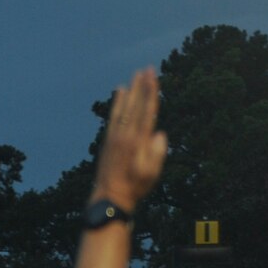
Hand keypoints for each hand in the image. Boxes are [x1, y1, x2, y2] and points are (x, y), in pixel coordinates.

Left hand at [90, 67, 167, 211]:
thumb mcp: (151, 174)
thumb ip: (156, 154)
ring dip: (130, 91)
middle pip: (135, 106)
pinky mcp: (108, 140)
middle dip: (141, 87)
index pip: (146, 112)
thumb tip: (159, 133)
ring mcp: (115, 137)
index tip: (154, 78)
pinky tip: (120, 91)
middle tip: (146, 69)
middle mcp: (125, 136)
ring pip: (124, 108)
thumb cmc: (134, 188)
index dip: (151, 94)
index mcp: (138, 142)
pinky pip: (113, 116)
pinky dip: (117, 102)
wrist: (109, 198)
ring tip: (135, 75)